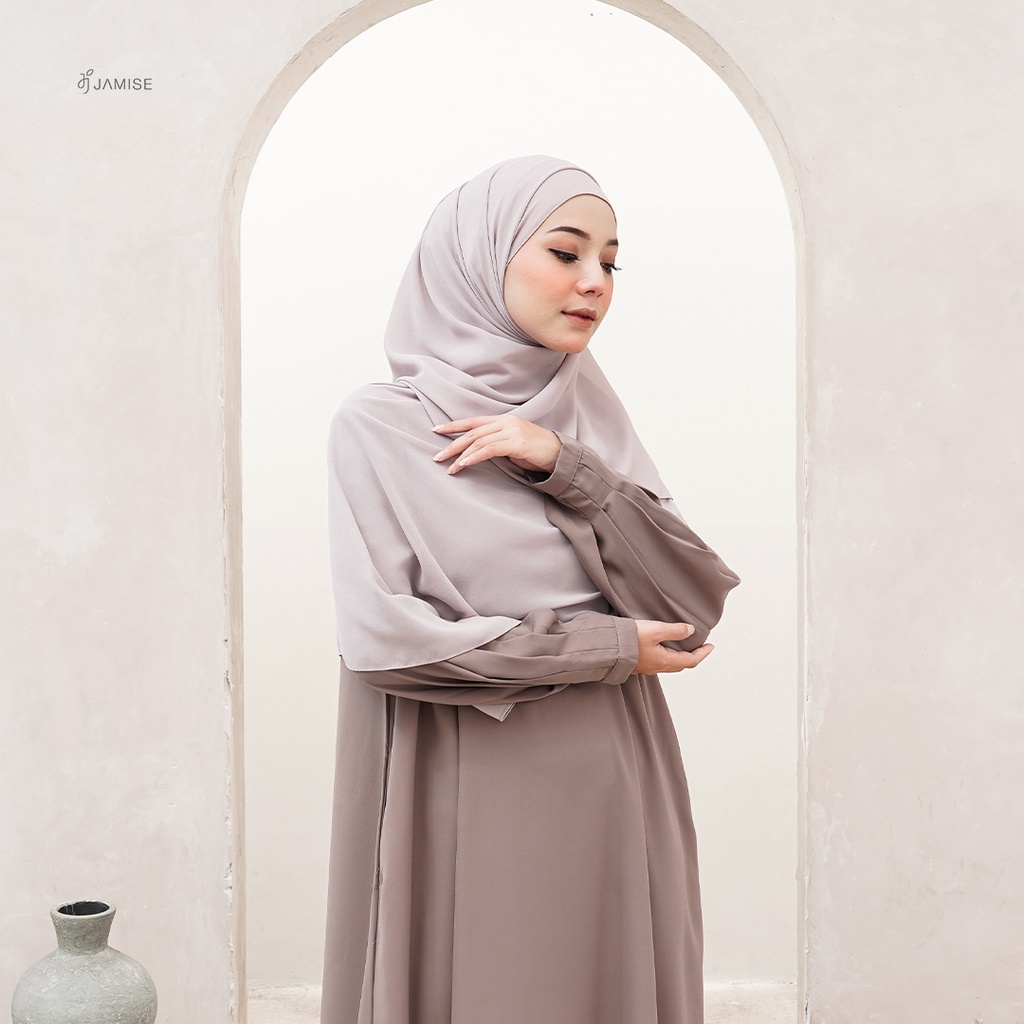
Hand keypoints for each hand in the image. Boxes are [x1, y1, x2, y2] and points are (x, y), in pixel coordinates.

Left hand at [432, 414, 560, 474]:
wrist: (559, 454)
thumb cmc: (536, 452)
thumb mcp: (512, 444)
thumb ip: (495, 442)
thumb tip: (477, 451)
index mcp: (503, 420)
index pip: (473, 421)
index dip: (453, 425)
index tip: (436, 430)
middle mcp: (505, 422)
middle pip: (472, 432)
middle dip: (452, 444)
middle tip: (437, 457)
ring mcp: (511, 430)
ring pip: (478, 441)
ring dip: (461, 455)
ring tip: (449, 467)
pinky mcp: (516, 442)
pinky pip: (489, 449)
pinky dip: (475, 457)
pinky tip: (464, 464)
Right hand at [634, 620, 713, 675]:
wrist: (607, 648)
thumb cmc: (630, 639)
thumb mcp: (656, 630)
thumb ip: (675, 630)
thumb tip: (690, 631)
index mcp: (665, 661)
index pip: (690, 660)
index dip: (703, 654)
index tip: (711, 646)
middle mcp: (657, 667)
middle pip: (680, 664)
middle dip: (692, 656)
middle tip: (699, 647)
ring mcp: (646, 667)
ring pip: (668, 664)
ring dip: (678, 656)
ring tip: (681, 646)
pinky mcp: (637, 663)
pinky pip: (657, 661)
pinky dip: (665, 655)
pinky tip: (661, 647)